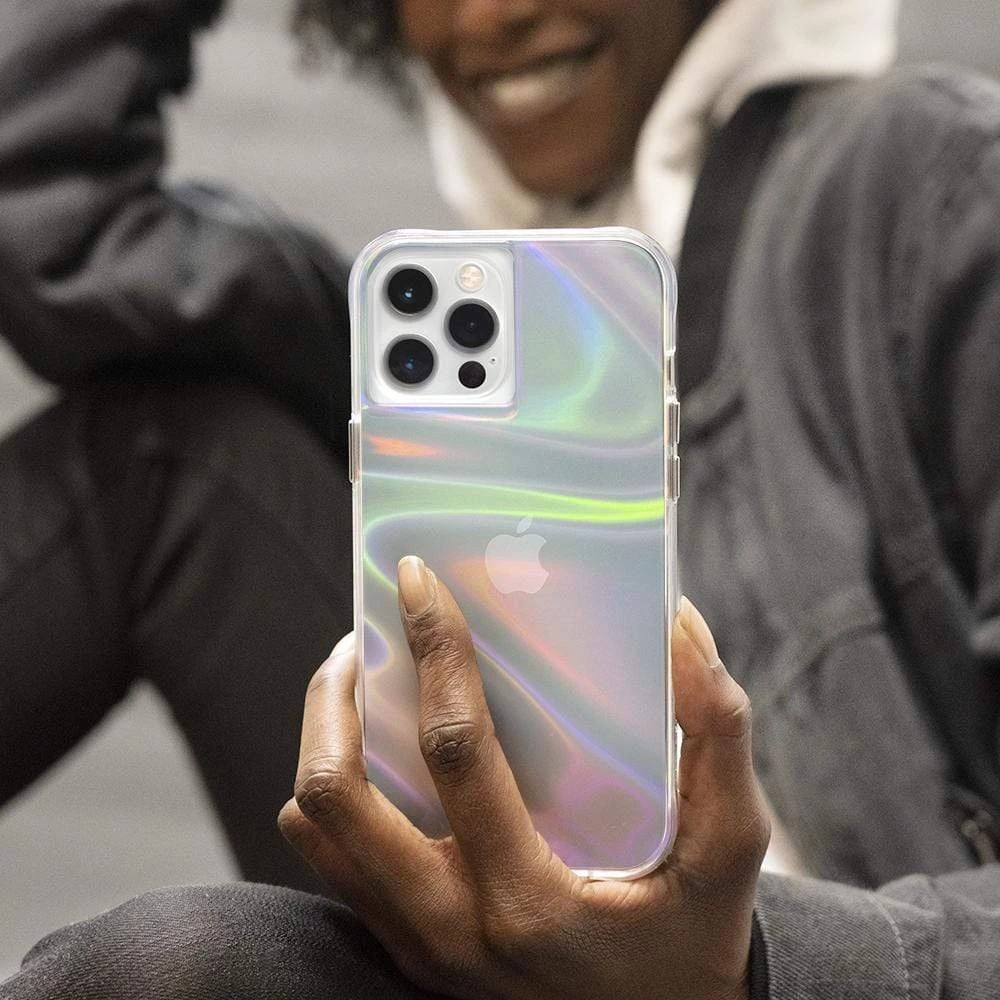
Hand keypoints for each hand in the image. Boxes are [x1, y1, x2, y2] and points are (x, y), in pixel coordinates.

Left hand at [279, 557, 769, 999]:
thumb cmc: (694, 941)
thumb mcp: (732, 846)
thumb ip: (717, 734)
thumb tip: (678, 630)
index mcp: (529, 901)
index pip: (456, 752)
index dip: (435, 652)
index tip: (419, 582)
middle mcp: (451, 931)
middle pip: (336, 796)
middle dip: (334, 697)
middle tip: (366, 637)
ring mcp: (417, 948)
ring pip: (315, 829)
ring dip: (323, 741)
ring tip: (361, 685)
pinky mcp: (405, 950)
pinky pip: (332, 861)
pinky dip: (333, 794)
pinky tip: (380, 754)